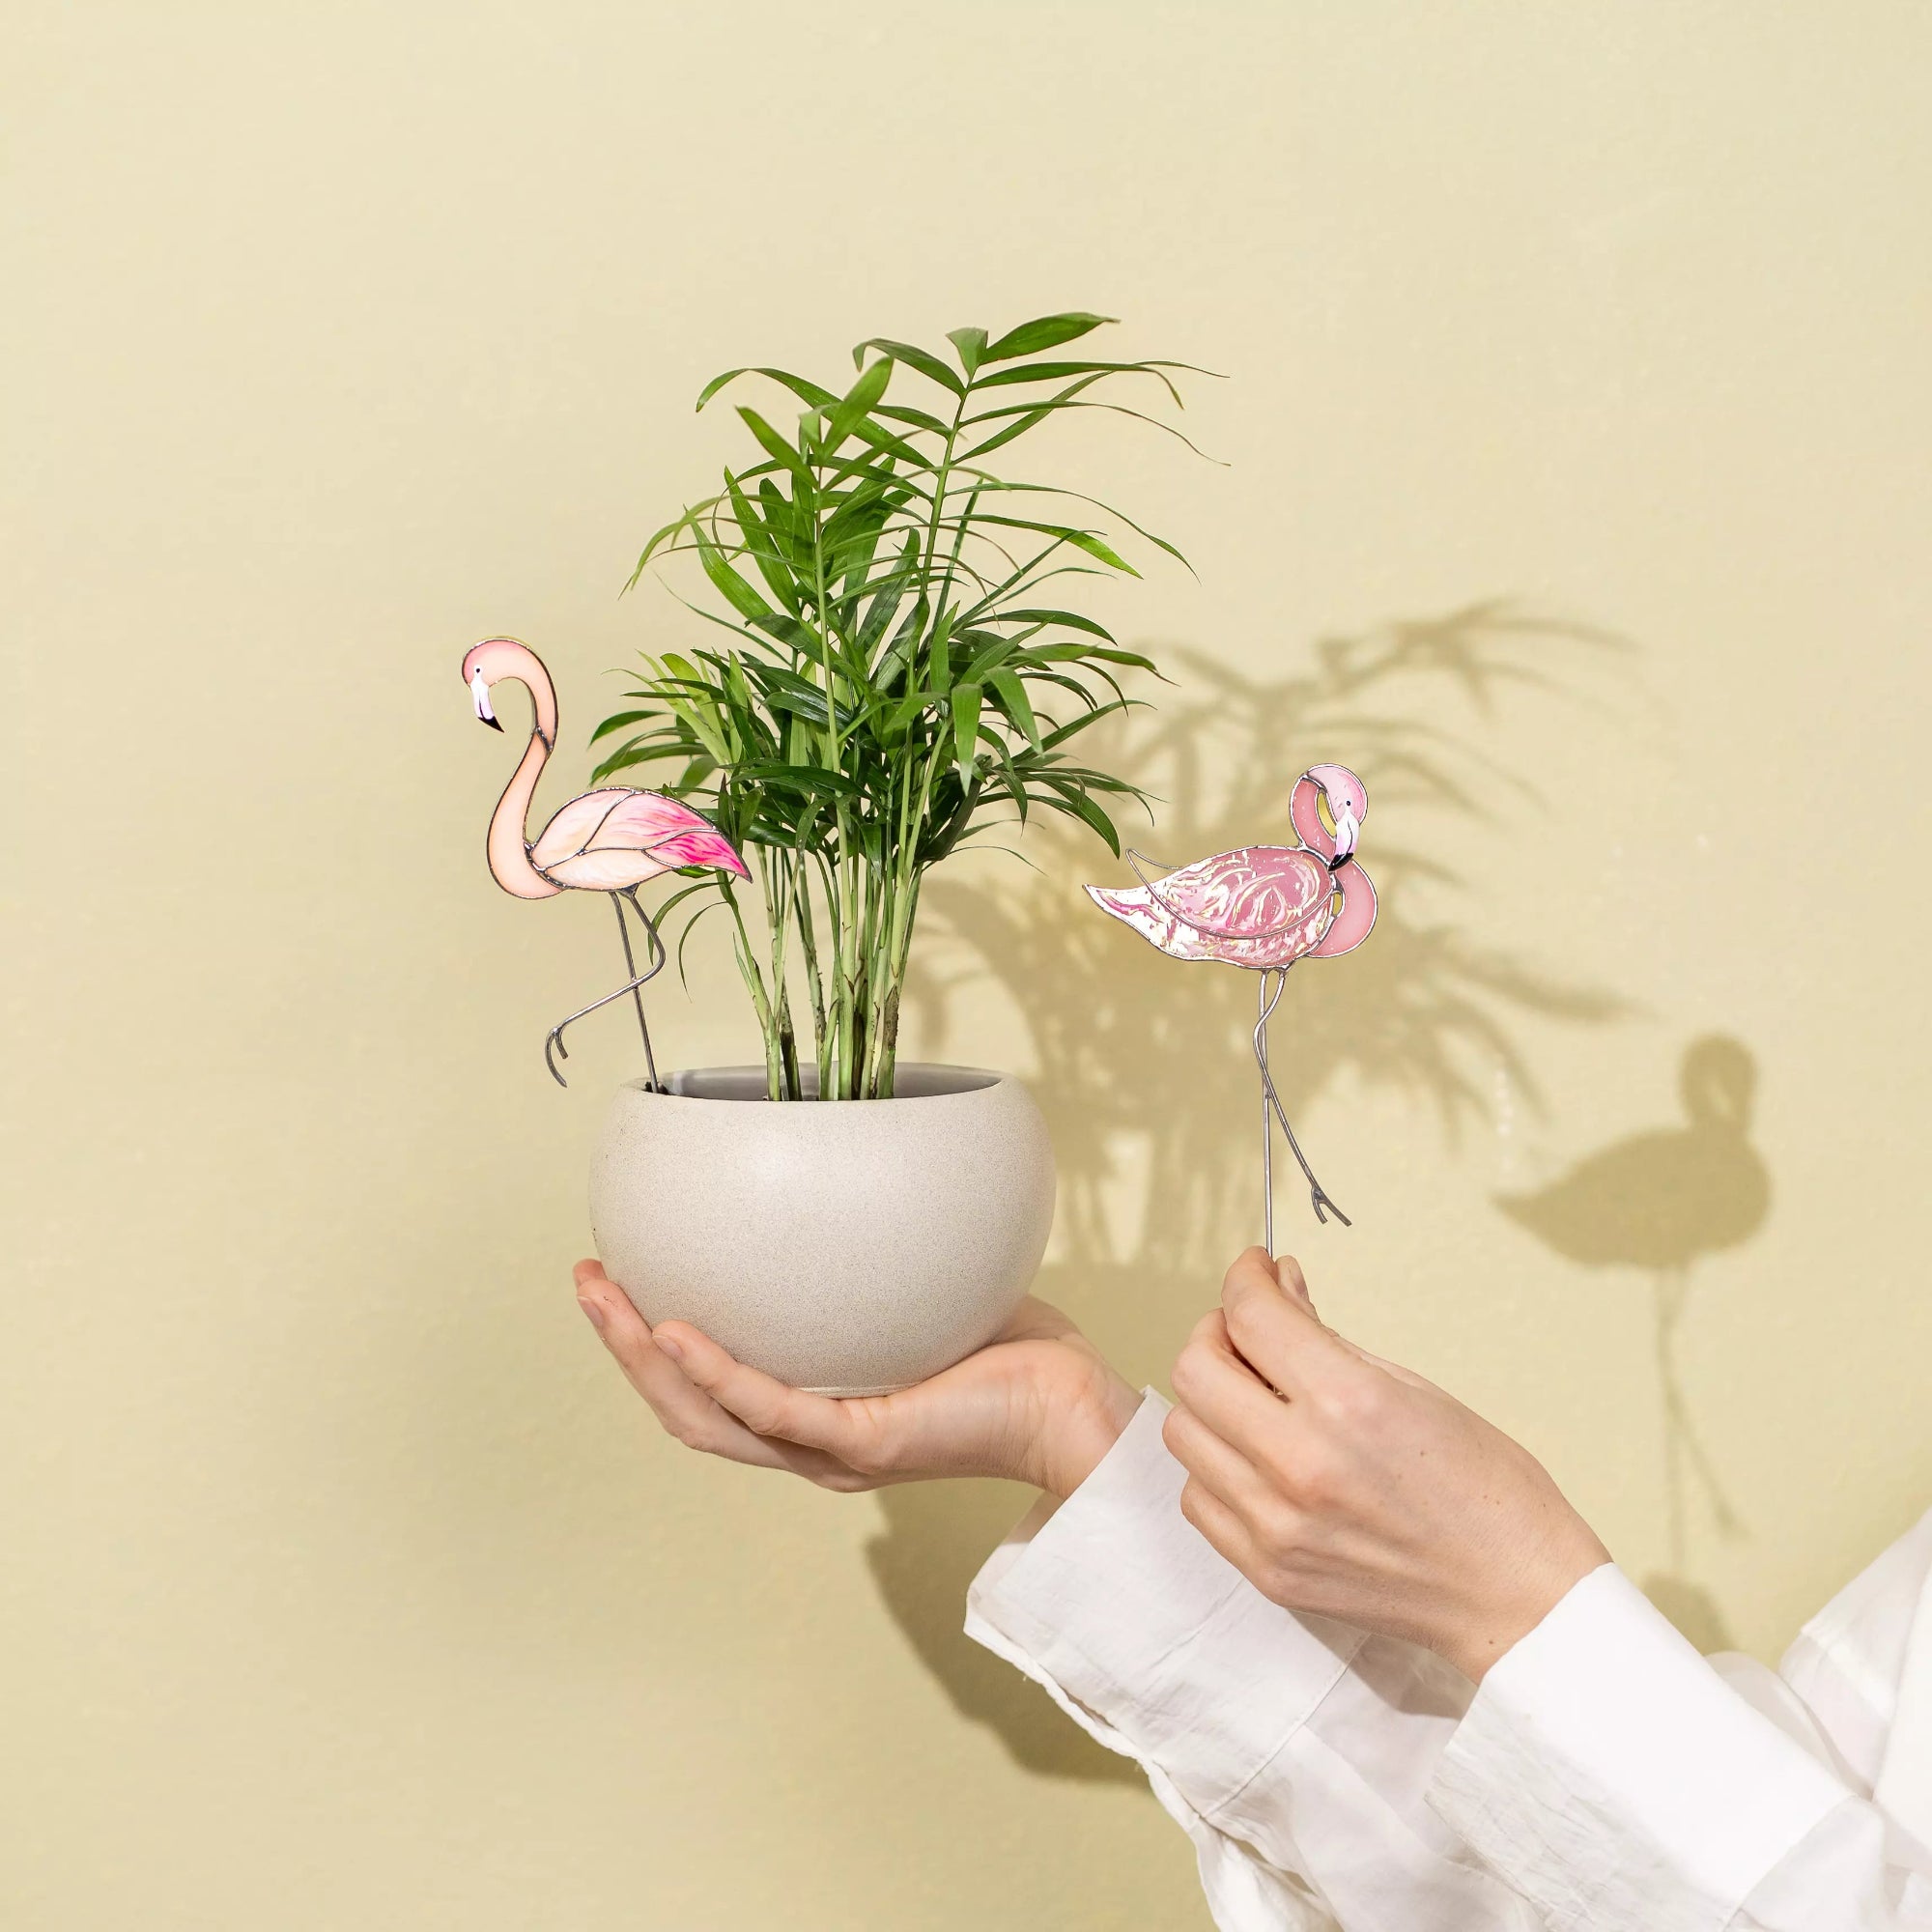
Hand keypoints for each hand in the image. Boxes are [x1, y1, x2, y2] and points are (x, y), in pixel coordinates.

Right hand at [573, 1260, 1140, 1499]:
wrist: (1069, 1401)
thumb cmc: (1006, 1348)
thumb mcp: (912, 1288)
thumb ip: (863, 1250)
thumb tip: (833, 1168)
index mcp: (813, 1415)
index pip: (707, 1390)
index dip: (647, 1344)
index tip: (612, 1277)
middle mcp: (809, 1444)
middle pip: (684, 1409)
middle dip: (621, 1347)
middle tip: (583, 1279)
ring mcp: (830, 1450)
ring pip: (707, 1416)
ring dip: (643, 1359)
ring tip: (605, 1299)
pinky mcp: (861, 1443)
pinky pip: (770, 1409)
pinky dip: (716, 1372)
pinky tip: (673, 1330)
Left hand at [1164, 1248, 1609, 1680]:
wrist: (1515, 1598)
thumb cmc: (1485, 1491)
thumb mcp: (1412, 1388)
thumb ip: (1328, 1339)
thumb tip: (1278, 1288)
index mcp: (1347, 1404)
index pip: (1250, 1315)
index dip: (1245, 1278)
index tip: (1255, 1272)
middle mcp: (1299, 1464)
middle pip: (1195, 1371)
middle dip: (1217, 1333)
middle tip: (1250, 1332)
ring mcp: (1276, 1526)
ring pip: (1184, 1434)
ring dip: (1210, 1402)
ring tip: (1254, 1399)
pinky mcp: (1267, 1571)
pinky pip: (1199, 1498)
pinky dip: (1216, 1466)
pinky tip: (1256, 1457)